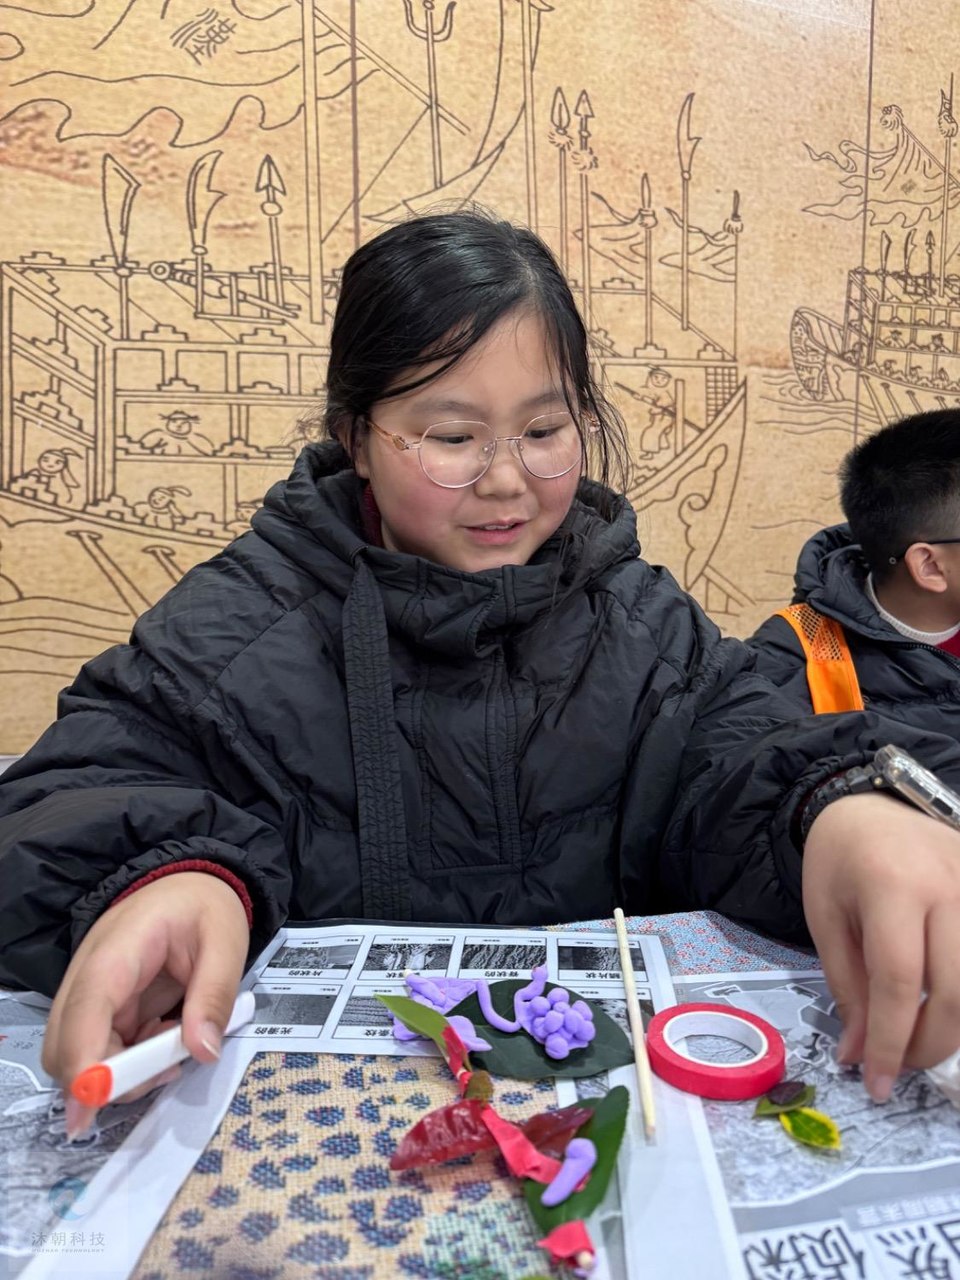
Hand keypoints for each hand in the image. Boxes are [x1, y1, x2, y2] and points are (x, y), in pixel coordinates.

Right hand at [41, 872, 248, 1136]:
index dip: (84, 1060)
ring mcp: (91, 990)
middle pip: (65, 1043)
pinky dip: (127, 1060)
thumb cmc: (205, 907)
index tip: (91, 1104)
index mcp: (119, 948)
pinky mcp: (102, 1005)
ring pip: (77, 1053)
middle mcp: (90, 972)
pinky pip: (99, 1047)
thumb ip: (215, 995)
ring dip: (119, 1073)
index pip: (86, 1008)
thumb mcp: (226, 943)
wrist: (193, 886)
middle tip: (163, 1072)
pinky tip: (164, 1041)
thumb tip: (203, 1051)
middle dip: (104, 1078)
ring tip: (172, 1054)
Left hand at [803, 792, 959, 1100]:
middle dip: (927, 1044)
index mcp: (891, 886)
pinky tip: (947, 1013)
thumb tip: (861, 1055)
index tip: (876, 1083)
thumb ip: (848, 987)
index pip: (901, 982)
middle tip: (899, 1067)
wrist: (867, 810)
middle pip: (954, 991)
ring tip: (920, 1043)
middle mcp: (947, 886)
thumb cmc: (838, 863)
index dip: (892, 1041)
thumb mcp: (826, 920)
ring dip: (955, 1028)